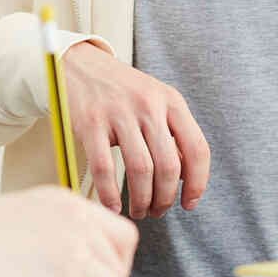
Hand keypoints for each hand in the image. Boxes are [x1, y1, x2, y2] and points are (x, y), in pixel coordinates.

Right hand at [60, 42, 210, 218]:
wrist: (80, 64)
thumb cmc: (122, 92)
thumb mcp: (155, 102)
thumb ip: (173, 134)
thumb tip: (187, 179)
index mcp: (172, 101)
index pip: (197, 149)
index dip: (197, 183)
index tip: (188, 204)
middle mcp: (149, 105)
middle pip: (168, 166)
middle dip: (165, 198)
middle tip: (157, 211)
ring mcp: (119, 113)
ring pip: (140, 170)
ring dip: (141, 200)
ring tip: (138, 211)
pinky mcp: (90, 122)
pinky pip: (105, 168)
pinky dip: (110, 194)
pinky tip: (113, 205)